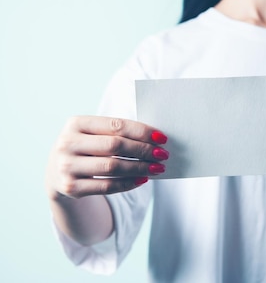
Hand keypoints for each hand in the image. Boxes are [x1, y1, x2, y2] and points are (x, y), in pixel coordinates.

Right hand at [45, 116, 168, 198]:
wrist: (57, 173)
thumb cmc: (87, 148)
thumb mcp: (93, 134)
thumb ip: (117, 133)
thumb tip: (155, 139)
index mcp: (76, 123)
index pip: (116, 125)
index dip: (141, 131)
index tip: (162, 138)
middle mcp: (67, 143)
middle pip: (115, 146)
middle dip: (144, 150)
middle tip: (163, 154)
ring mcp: (67, 167)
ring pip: (113, 167)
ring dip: (140, 168)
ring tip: (158, 168)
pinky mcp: (71, 188)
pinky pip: (108, 186)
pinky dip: (129, 183)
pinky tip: (143, 179)